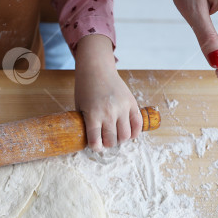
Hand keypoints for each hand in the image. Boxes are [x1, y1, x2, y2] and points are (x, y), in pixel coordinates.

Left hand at [75, 34, 143, 151]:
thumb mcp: (79, 107)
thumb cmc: (85, 89)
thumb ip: (86, 124)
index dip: (95, 147)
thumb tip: (94, 142)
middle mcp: (108, 113)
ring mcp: (122, 108)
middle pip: (112, 141)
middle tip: (106, 139)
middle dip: (108, 144)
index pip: (95, 141)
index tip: (95, 145)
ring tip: (116, 135)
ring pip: (126, 136)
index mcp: (93, 115)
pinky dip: (134, 133)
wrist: (97, 70)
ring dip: (120, 139)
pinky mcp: (132, 103)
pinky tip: (128, 132)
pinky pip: (138, 125)